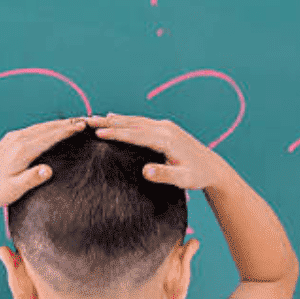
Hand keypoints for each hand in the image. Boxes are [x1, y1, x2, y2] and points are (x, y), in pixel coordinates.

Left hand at [0, 117, 86, 206]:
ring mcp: (13, 137)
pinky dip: (47, 127)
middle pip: (47, 128)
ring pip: (40, 126)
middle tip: (85, 120)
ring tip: (74, 122)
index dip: (67, 130)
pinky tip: (54, 128)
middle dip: (66, 123)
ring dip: (58, 123)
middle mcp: (18, 140)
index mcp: (22, 150)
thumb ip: (32, 179)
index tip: (82, 126)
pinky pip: (33, 129)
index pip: (49, 137)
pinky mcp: (10, 139)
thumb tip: (48, 169)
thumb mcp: (15, 189)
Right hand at [86, 113, 224, 189]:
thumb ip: (165, 175)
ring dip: (114, 119)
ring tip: (93, 119)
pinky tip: (112, 118)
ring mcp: (165, 126)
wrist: (212, 167)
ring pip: (135, 120)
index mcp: (167, 140)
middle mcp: (165, 128)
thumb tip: (145, 171)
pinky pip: (140, 122)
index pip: (136, 135)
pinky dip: (124, 120)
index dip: (116, 133)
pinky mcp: (165, 128)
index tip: (98, 133)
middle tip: (86, 121)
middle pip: (132, 123)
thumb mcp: (183, 180)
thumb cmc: (197, 175)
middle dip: (108, 122)